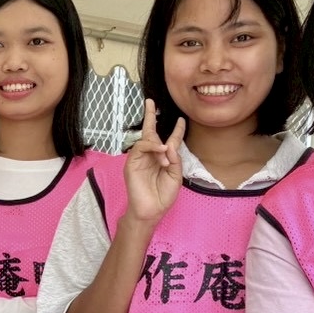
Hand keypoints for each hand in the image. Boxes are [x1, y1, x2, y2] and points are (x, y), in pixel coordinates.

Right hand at [124, 98, 183, 224]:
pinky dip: (150, 147)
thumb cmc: (163, 196)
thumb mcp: (176, 176)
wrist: (151, 211)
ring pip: (146, 140)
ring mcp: (140, 160)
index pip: (170, 140)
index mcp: (163, 159)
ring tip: (165, 159)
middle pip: (150, 132)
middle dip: (150, 116)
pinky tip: (159, 151)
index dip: (176, 130)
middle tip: (149, 102)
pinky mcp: (131, 164)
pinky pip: (139, 148)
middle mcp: (151, 156)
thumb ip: (175, 159)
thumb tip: (169, 143)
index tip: (181, 119)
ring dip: (158, 144)